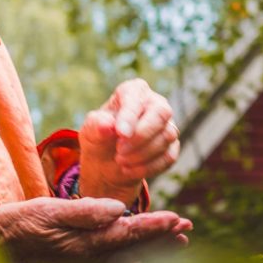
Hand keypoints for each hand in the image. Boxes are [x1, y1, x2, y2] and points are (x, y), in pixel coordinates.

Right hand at [0, 197, 190, 262]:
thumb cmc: (21, 223)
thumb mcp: (49, 210)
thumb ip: (85, 211)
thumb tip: (119, 209)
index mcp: (86, 244)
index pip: (129, 233)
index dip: (156, 226)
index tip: (177, 218)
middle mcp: (90, 260)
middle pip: (136, 250)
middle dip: (162, 238)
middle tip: (186, 228)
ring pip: (129, 259)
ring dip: (154, 249)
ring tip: (176, 241)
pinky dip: (135, 258)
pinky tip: (142, 256)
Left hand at [79, 79, 179, 203]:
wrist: (107, 161)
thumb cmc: (99, 136)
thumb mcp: (90, 131)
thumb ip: (96, 125)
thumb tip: (107, 126)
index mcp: (134, 91)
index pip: (137, 97)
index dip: (130, 116)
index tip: (120, 134)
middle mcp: (155, 104)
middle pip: (161, 114)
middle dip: (141, 135)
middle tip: (119, 151)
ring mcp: (167, 125)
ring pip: (166, 136)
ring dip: (142, 154)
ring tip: (120, 161)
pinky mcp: (172, 147)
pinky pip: (168, 157)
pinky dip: (148, 167)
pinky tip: (128, 170)